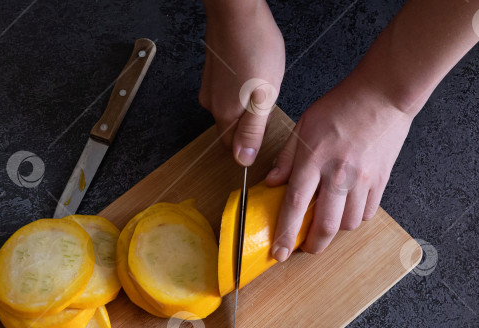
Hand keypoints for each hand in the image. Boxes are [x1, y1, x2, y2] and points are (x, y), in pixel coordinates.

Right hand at [199, 1, 284, 165]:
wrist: (237, 11)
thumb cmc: (254, 48)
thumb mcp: (263, 97)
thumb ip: (252, 132)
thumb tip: (242, 160)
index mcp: (225, 115)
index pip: (233, 148)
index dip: (252, 142)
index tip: (266, 126)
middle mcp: (212, 104)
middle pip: (233, 128)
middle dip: (251, 122)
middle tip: (267, 100)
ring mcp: (210, 87)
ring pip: (232, 108)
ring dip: (248, 102)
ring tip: (261, 82)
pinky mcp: (213, 72)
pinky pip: (229, 90)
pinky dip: (242, 86)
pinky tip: (253, 70)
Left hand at [265, 72, 414, 259]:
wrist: (383, 95)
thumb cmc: (342, 105)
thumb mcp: (304, 125)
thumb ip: (287, 157)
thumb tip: (273, 182)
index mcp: (314, 159)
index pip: (294, 206)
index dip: (284, 234)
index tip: (278, 253)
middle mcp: (338, 174)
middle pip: (325, 226)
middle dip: (313, 245)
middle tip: (305, 247)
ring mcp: (362, 180)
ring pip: (348, 224)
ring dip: (335, 230)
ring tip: (327, 220)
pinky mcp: (380, 181)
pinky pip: (367, 213)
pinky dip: (355, 217)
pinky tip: (347, 208)